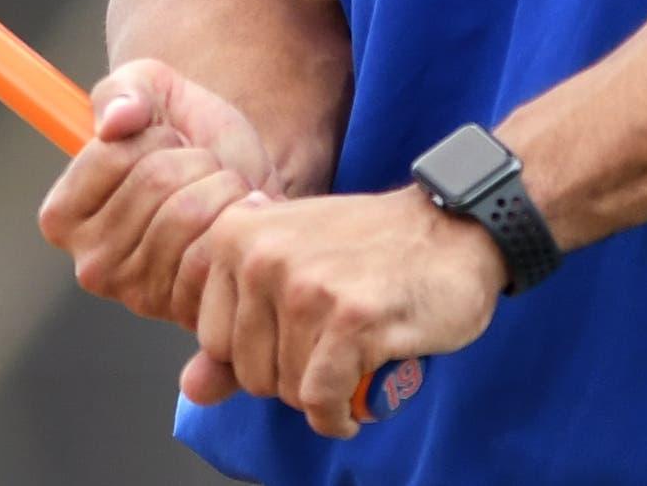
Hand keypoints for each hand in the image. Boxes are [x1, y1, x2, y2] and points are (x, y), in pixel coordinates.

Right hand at [38, 60, 278, 329]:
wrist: (248, 183)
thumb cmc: (191, 137)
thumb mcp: (153, 89)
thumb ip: (124, 90)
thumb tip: (114, 120)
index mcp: (63, 215)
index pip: (111, 155)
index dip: (154, 135)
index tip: (165, 141)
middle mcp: (91, 263)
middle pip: (154, 181)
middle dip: (193, 159)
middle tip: (202, 168)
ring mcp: (138, 293)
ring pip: (188, 211)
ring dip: (221, 185)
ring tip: (222, 190)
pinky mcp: (186, 308)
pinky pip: (217, 247)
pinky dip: (240, 219)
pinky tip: (241, 221)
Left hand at [183, 187, 502, 438]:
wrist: (453, 229)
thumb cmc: (370, 251)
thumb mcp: (292, 273)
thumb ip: (236, 332)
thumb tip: (193, 389)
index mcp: (236, 235)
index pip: (212, 341)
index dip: (257, 354)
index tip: (295, 336)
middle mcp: (262, 256)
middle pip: (249, 372)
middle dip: (290, 379)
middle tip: (328, 351)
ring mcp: (306, 287)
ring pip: (287, 390)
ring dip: (323, 396)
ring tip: (349, 364)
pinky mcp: (351, 320)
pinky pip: (322, 401)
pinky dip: (338, 417)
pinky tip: (356, 404)